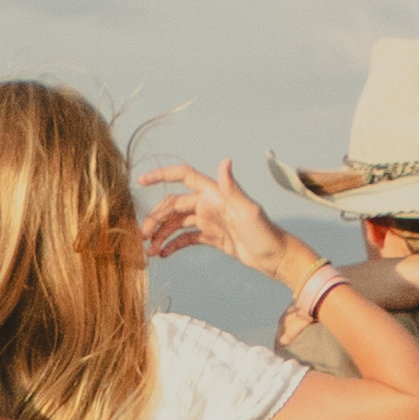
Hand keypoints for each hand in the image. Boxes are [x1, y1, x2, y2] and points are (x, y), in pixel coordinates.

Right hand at [143, 166, 301, 287]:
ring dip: (161, 234)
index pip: (184, 176)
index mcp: (215, 194)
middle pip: (173, 205)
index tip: (141, 181)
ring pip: (177, 223)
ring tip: (149, 251)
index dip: (162, 176)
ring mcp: (211, 221)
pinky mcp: (213, 237)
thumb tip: (225, 160)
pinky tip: (164, 254)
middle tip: (142, 236)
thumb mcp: (248, 211)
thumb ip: (233, 188)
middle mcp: (210, 204)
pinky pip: (187, 238)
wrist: (277, 258)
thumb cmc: (266, 234)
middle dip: (156, 218)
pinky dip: (173, 245)